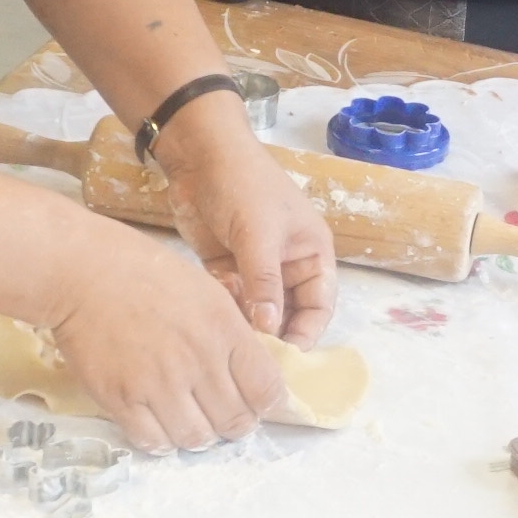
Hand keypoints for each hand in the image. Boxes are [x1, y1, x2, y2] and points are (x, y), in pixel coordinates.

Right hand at [42, 219, 289, 451]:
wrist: (85, 271)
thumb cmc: (146, 274)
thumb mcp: (208, 291)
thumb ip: (234, 334)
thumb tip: (252, 373)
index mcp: (225, 329)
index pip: (267, 391)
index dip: (266, 404)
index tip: (256, 404)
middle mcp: (198, 360)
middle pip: (236, 422)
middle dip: (235, 424)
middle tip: (222, 416)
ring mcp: (158, 382)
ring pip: (197, 439)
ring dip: (198, 436)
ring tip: (190, 420)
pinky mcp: (122, 398)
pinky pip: (153, 441)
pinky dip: (161, 441)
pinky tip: (159, 425)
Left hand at [153, 93, 336, 343]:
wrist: (198, 155)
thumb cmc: (244, 184)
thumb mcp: (259, 233)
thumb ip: (264, 283)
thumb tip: (268, 330)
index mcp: (312, 254)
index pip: (319, 306)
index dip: (307, 334)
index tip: (287, 359)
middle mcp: (287, 266)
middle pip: (289, 315)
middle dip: (275, 337)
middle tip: (256, 363)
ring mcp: (255, 269)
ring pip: (257, 312)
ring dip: (247, 327)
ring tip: (232, 348)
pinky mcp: (225, 269)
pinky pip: (230, 301)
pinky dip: (225, 311)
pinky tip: (214, 321)